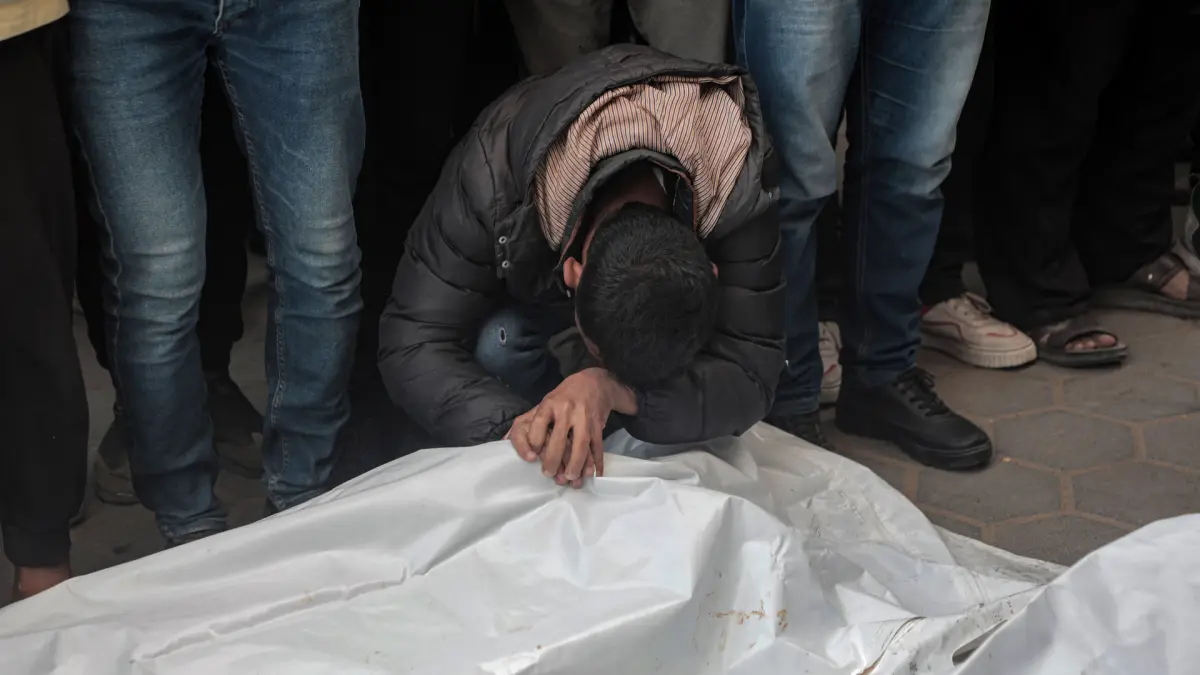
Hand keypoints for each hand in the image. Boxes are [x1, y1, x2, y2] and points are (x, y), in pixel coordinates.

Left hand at [509, 368, 636, 487]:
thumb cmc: (563, 398)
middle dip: (554, 459)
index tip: (532, 457)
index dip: (534, 441)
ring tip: (572, 479)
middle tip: (550, 474)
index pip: (539, 423)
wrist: (593, 383)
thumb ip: (526, 423)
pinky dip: (597, 461)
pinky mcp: (598, 423)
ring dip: (577, 464)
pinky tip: (595, 474)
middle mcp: (566, 410)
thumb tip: (503, 441)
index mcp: (549, 404)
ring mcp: (584, 417)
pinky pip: (597, 445)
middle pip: (560, 438)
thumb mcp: (544, 403)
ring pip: (581, 443)